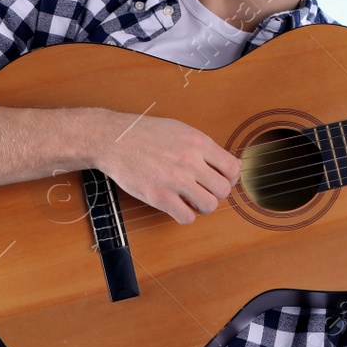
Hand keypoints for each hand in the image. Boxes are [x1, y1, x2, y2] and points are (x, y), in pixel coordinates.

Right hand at [88, 109, 242, 224]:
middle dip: (216, 194)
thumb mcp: (180, 130)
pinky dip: (185, 215)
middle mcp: (189, 160)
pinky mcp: (159, 196)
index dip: (231, 178)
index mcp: (197, 142)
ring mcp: (174, 179)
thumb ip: (205, 147)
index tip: (220, 180)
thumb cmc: (145, 134)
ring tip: (191, 199)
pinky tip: (177, 206)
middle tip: (203, 191)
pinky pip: (187, 217)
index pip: (233, 168)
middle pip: (223, 190)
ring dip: (202, 206)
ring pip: (209, 205)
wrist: (113, 139)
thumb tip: (230, 165)